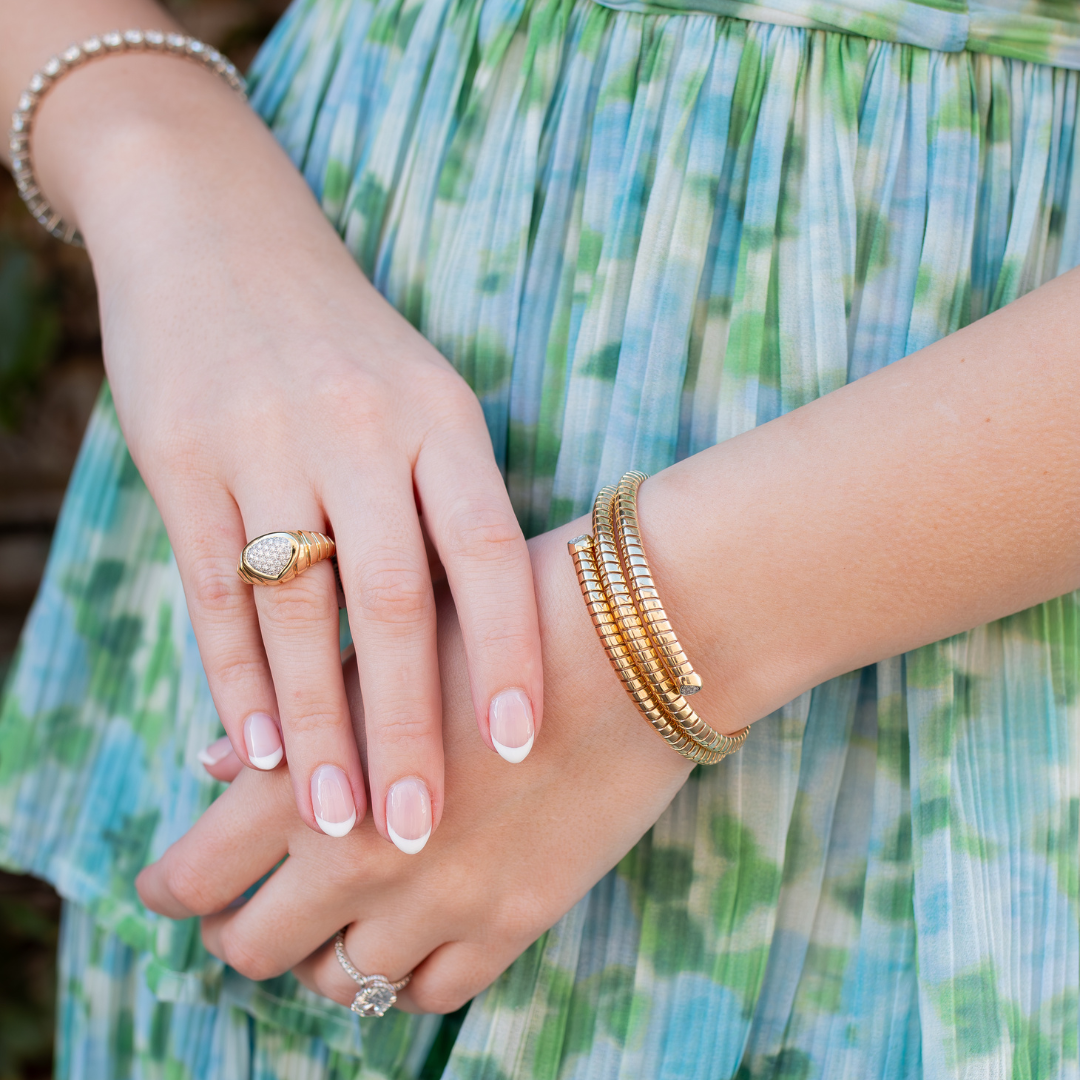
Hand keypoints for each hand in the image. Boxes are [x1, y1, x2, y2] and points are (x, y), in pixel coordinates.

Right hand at [28, 51, 542, 846]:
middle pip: (393, 604)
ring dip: (316, 729)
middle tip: (418, 832)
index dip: (510, 654)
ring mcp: (265, 441)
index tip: (518, 749)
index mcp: (439, 417)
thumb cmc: (344, 337)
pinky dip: (236, 674)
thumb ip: (446, 502)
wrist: (215, 226)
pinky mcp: (180, 457)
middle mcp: (359, 429)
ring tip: (334, 821)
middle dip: (408, 729)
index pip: (489, 553)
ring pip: (297, 612)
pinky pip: (215, 586)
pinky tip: (251, 747)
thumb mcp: (421, 394)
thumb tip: (470, 644)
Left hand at [137, 520, 702, 1010]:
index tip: (171, 883)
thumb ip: (293, 714)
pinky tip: (412, 932)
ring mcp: (439, 903)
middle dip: (238, 929)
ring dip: (323, 956)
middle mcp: (358, 858)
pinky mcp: (514, 922)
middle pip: (253, 949)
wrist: (632, 642)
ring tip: (337, 917)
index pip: (194, 878)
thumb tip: (213, 767)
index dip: (170, 887)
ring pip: (340, 984)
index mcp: (306, 782)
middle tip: (251, 905)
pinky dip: (406, 974)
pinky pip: (432, 993)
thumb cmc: (499, 615)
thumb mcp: (380, 647)